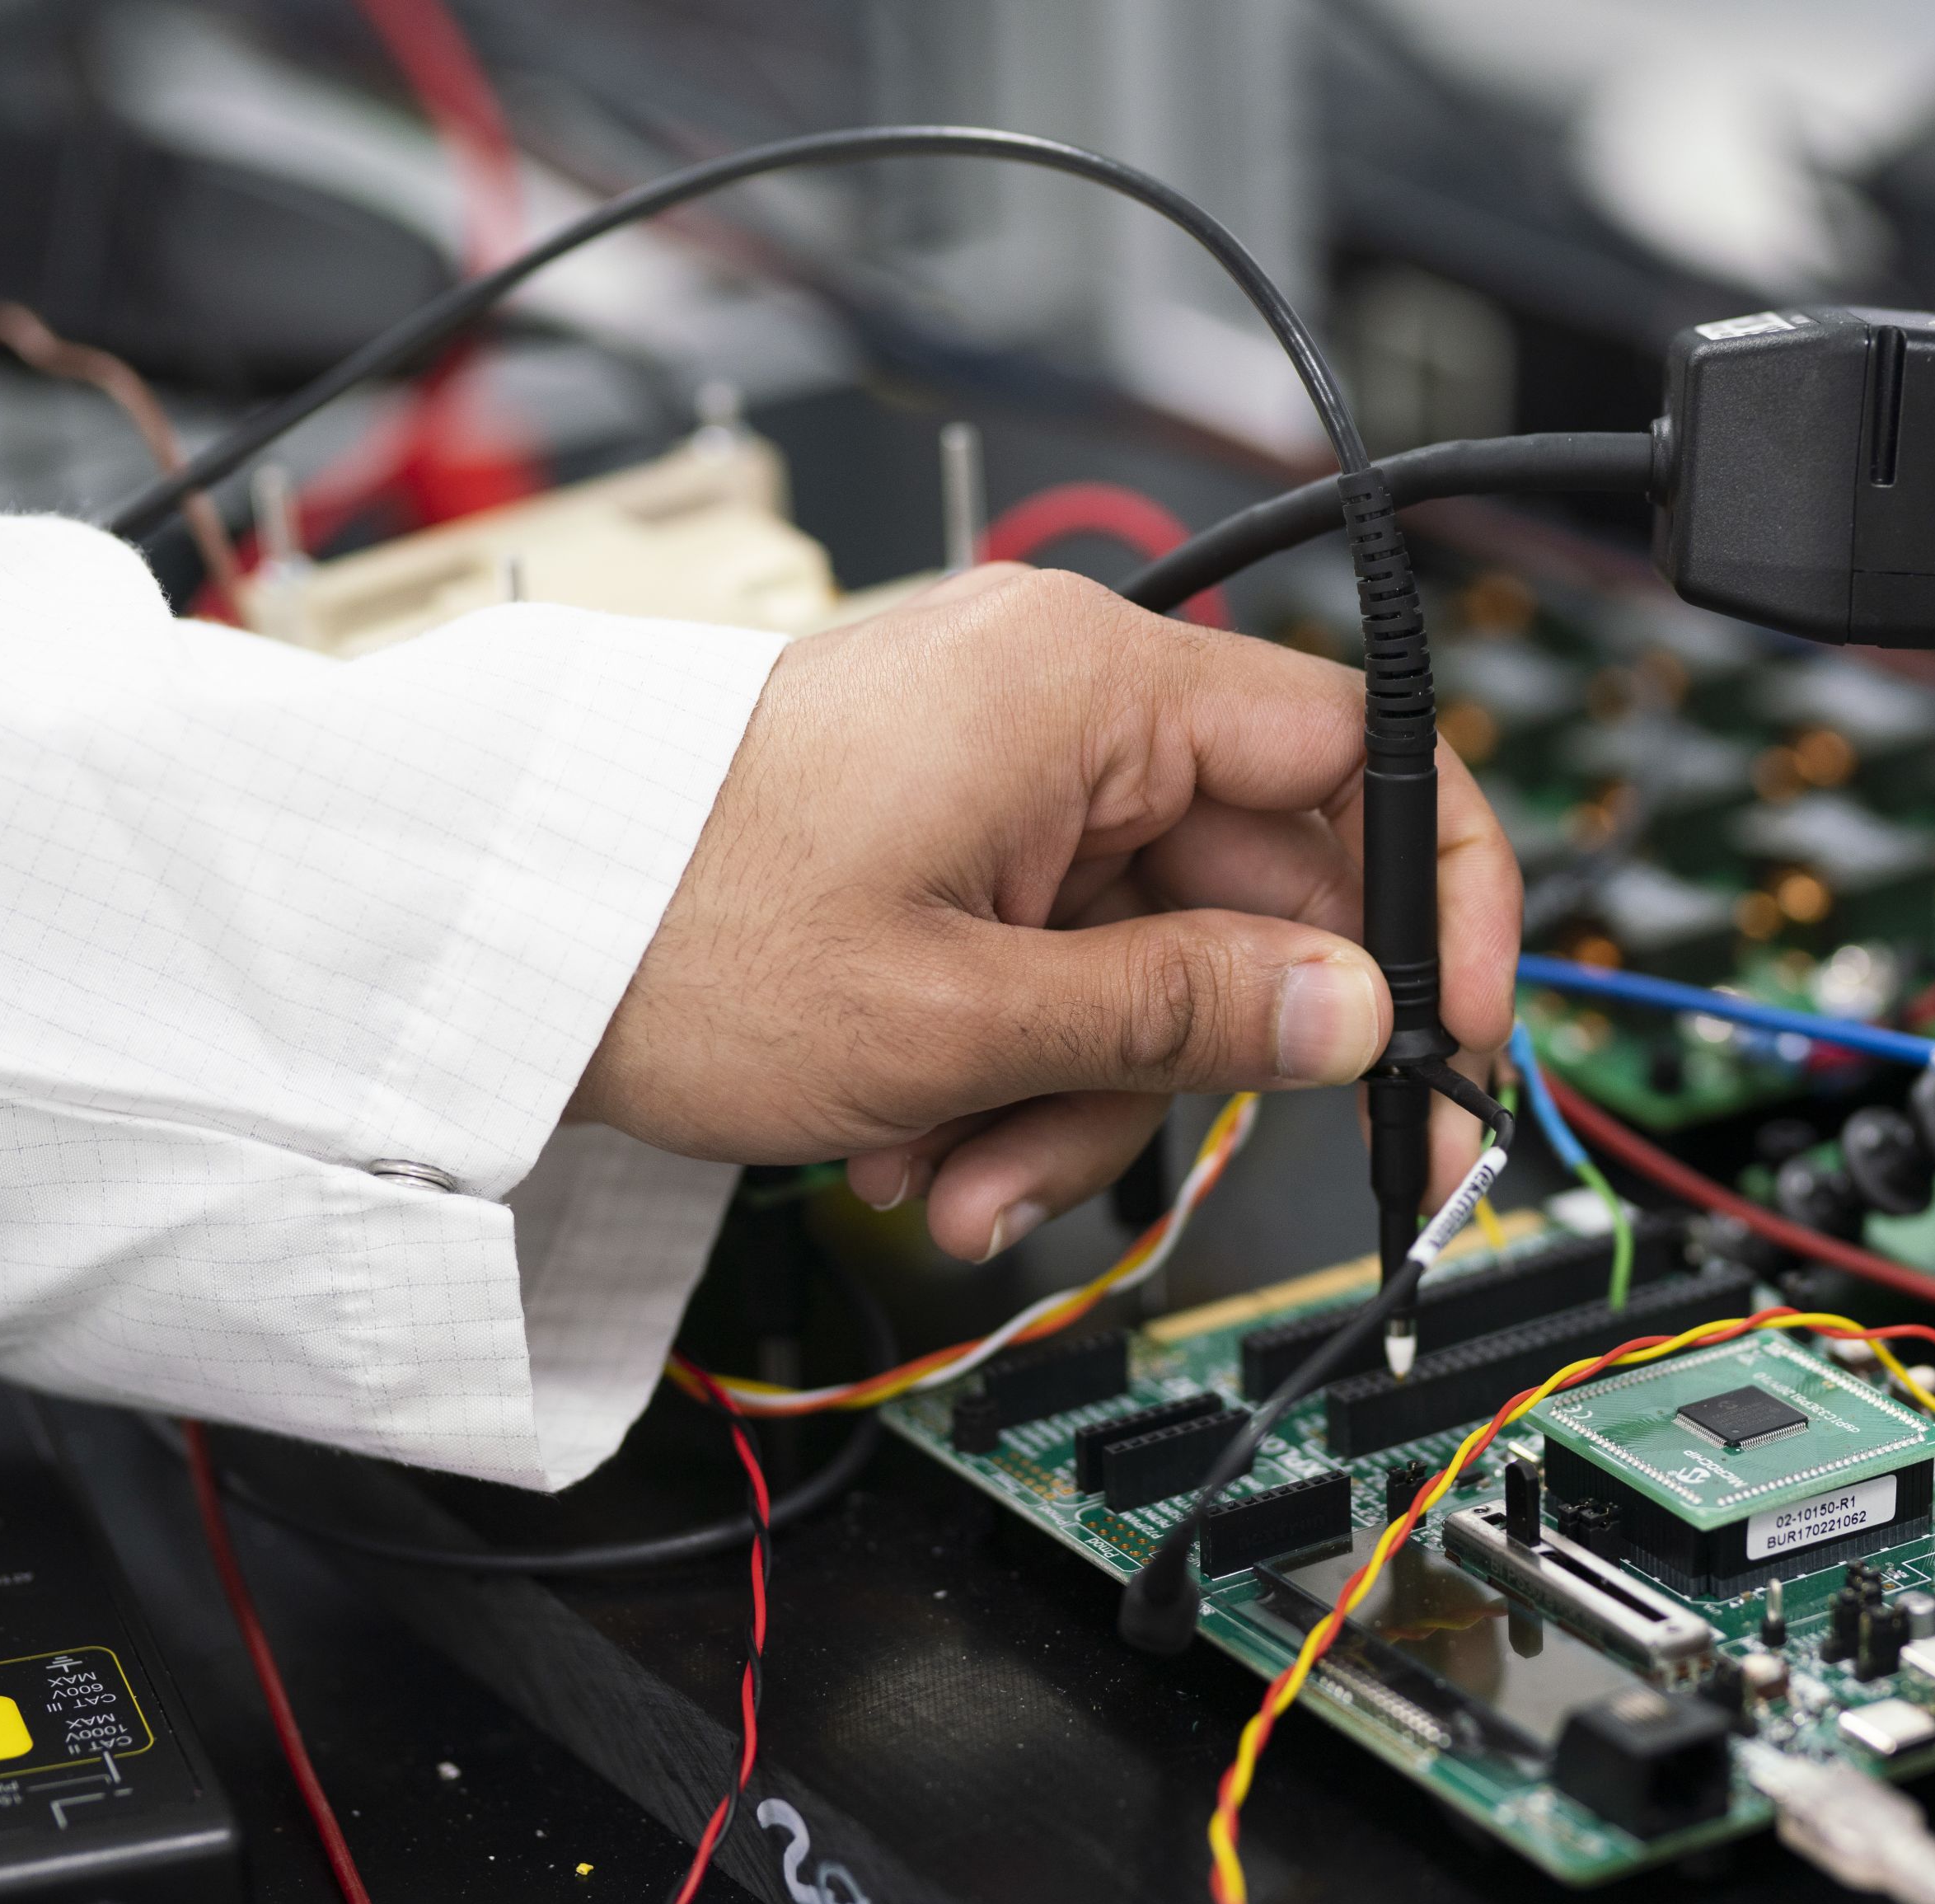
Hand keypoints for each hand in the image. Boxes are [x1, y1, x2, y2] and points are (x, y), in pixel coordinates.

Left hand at [570, 565, 1520, 1261]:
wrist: (481, 944)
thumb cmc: (673, 933)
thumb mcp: (964, 1015)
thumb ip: (1189, 1014)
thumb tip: (1358, 1012)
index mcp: (1086, 687)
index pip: (1358, 749)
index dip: (1438, 895)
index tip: (1453, 1030)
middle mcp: (1055, 705)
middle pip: (1243, 895)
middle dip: (1190, 1066)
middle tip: (1166, 1180)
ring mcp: (996, 774)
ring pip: (1142, 960)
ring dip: (1078, 1103)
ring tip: (956, 1184)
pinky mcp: (943, 839)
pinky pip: (1049, 965)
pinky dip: (1008, 1073)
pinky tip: (913, 1147)